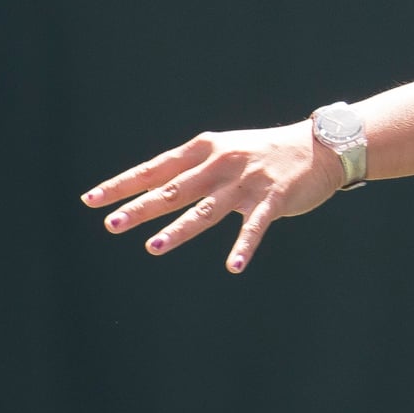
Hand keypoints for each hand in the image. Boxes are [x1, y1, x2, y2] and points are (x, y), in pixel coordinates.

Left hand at [81, 121, 342, 272]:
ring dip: (179, 229)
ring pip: (206, 209)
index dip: (123, 184)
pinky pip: (255, 227)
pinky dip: (243, 247)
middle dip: (141, 208)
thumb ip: (193, 170)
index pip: (156, 168)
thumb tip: (152, 190)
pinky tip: (233, 266)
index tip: (91, 200)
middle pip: (174, 189)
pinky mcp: (274, 198)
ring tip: (152, 247)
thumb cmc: (266, 153)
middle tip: (111, 225)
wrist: (322, 146)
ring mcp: (248, 181)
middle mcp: (222, 163)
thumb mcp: (226, 151)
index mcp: (205, 149)